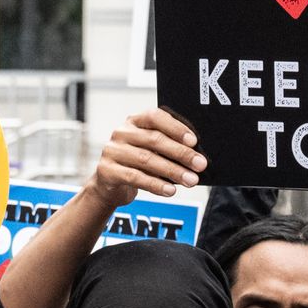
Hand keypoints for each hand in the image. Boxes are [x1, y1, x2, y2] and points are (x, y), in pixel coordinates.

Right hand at [88, 107, 205, 209]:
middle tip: (200, 164)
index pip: (155, 117)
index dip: (175, 127)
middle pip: (154, 139)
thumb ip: (169, 148)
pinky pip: (135, 177)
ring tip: (190, 180)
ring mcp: (113, 151)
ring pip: (147, 159)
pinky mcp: (107, 171)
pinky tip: (170, 190)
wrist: (109, 186)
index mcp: (134, 121)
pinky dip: (156, 185)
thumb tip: (196, 157)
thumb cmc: (137, 165)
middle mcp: (121, 133)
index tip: (193, 141)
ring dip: (173, 171)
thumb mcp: (151, 152)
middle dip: (181, 153)